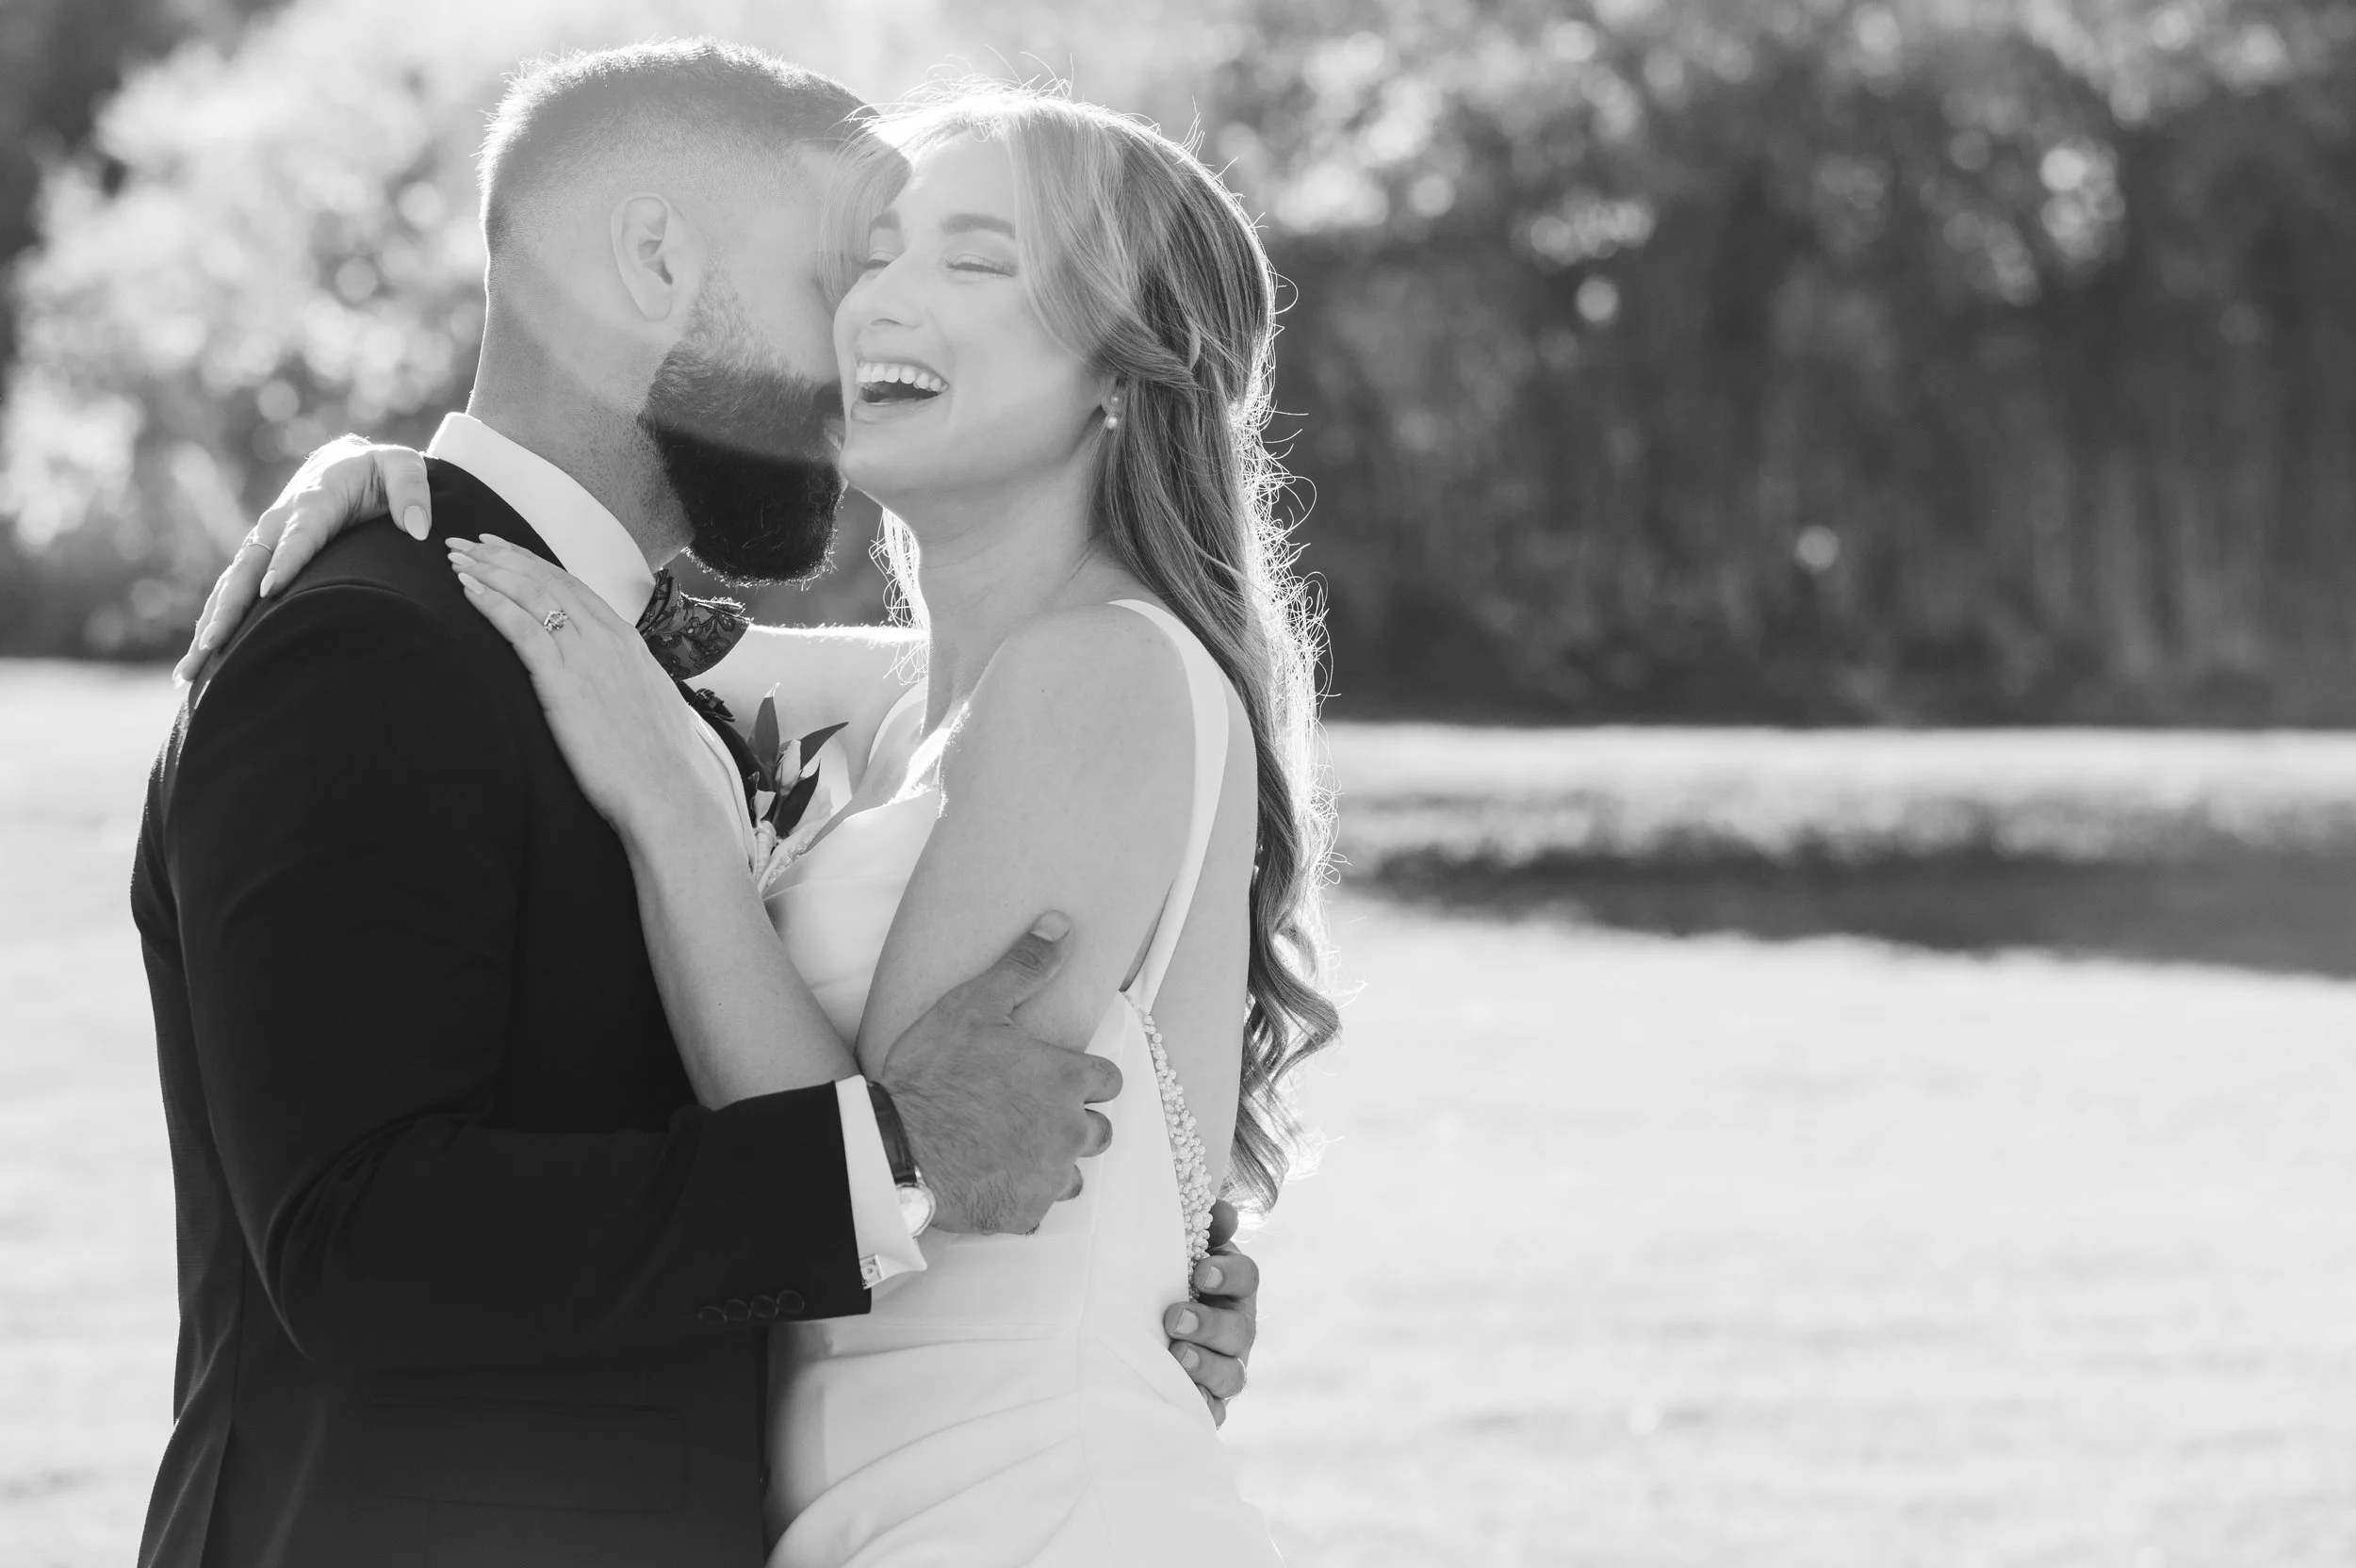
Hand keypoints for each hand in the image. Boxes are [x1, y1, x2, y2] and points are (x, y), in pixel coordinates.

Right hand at [173, 435, 432, 685]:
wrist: (345, 463)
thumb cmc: (379, 472)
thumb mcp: (403, 468)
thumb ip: (412, 491)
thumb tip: (416, 528)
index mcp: (315, 500)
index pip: (300, 533)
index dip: (286, 559)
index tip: (271, 590)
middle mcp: (279, 521)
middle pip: (250, 567)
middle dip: (230, 606)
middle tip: (214, 645)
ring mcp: (265, 541)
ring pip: (232, 584)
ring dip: (211, 624)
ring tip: (192, 669)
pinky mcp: (260, 558)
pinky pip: (232, 591)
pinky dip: (214, 622)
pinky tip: (200, 662)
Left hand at [446, 535, 728, 844]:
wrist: (667, 793)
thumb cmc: (659, 765)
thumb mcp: (649, 708)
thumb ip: (626, 685)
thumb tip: (616, 687)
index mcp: (628, 642)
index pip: (574, 587)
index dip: (535, 565)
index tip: (506, 551)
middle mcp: (607, 639)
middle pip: (547, 581)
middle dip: (504, 556)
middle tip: (468, 542)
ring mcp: (586, 656)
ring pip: (530, 595)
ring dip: (489, 571)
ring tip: (456, 559)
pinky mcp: (563, 682)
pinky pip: (521, 628)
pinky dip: (491, 603)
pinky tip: (466, 590)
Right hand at [879, 913, 1123, 1235]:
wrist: (896, 1146)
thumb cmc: (934, 1075)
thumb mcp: (975, 1005)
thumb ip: (1024, 966)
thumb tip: (1060, 924)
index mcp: (1068, 1081)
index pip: (1108, 1080)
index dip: (1083, 1077)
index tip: (1055, 1077)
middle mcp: (1071, 1132)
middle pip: (1100, 1129)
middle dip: (1074, 1121)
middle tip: (1029, 1112)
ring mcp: (1049, 1177)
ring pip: (1073, 1172)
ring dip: (1052, 1161)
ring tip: (1010, 1146)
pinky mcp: (1024, 1213)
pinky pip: (1038, 1207)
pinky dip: (1021, 1195)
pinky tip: (991, 1177)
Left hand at [1166, 1200, 1258, 1424]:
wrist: (1142, 1330)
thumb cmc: (1164, 1281)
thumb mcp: (1179, 1251)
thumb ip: (1201, 1227)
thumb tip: (1221, 1210)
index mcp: (1232, 1288)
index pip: (1247, 1277)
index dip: (1228, 1275)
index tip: (1201, 1271)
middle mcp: (1236, 1330)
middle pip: (1239, 1331)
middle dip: (1210, 1325)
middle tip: (1174, 1318)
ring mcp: (1225, 1369)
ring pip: (1231, 1375)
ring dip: (1205, 1366)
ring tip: (1176, 1356)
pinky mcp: (1209, 1402)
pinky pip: (1214, 1412)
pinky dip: (1202, 1407)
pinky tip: (1180, 1397)